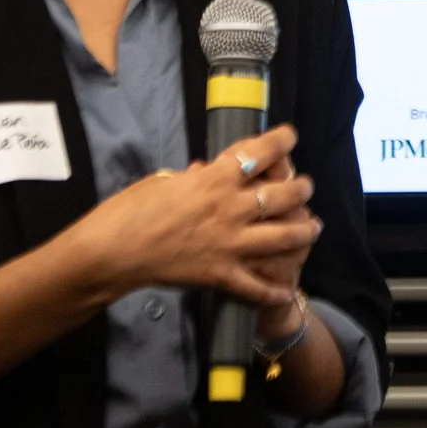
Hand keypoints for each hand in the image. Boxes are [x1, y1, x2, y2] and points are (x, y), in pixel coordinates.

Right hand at [61, 124, 317, 305]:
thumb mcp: (163, 181)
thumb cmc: (129, 210)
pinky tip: (286, 290)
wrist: (113, 251)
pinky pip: (255, 285)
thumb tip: (207, 174)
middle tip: (306, 186)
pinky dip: (273, 290)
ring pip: (283, 236)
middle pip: (282, 195)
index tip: (290, 137)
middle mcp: (230, 209)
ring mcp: (229, 243)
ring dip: (303, 230)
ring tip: (313, 226)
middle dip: (301, 188)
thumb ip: (193, 179)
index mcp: (214, 179)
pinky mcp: (220, 274)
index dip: (280, 142)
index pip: (258, 154)